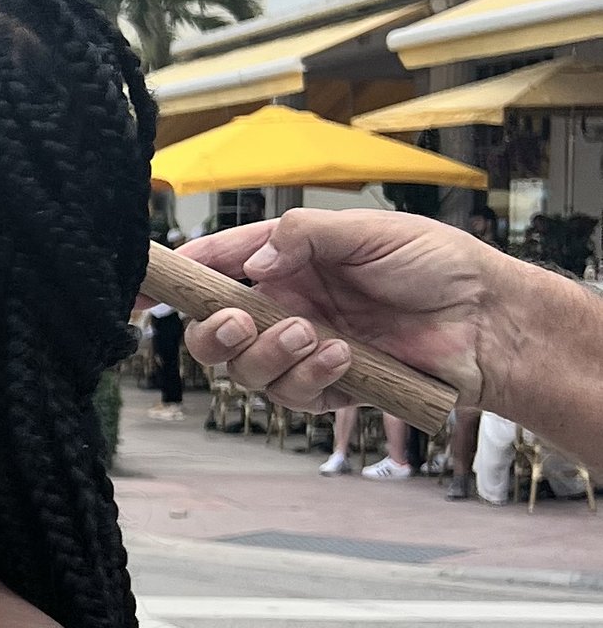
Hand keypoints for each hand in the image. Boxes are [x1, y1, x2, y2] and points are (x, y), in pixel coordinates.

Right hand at [174, 208, 499, 410]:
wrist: (488, 321)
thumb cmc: (437, 265)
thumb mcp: (367, 231)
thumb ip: (303, 237)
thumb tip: (252, 264)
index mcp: (285, 263)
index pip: (214, 268)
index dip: (173, 279)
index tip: (139, 291)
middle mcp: (285, 308)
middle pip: (214, 334)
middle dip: (215, 333)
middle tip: (245, 323)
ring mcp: (304, 352)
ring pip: (247, 371)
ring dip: (271, 356)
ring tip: (314, 335)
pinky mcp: (330, 388)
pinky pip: (293, 396)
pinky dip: (310, 378)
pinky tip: (345, 357)